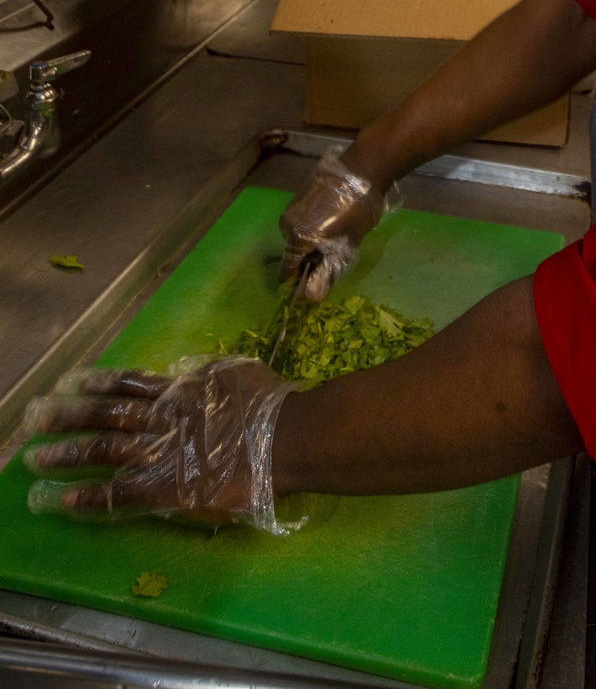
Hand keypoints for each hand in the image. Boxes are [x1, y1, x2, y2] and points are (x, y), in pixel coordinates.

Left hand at [24, 358, 297, 531]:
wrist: (283, 437)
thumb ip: (208, 374)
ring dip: (66, 455)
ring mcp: (158, 451)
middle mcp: (160, 417)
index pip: (128, 384)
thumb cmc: (269, 404)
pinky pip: (116, 492)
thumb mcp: (234, 373)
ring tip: (35, 459)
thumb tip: (191, 371)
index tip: (71, 382)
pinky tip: (60, 501)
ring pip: (102, 450)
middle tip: (35, 418)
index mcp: (178, 390)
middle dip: (69, 417)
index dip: (98, 383)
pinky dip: (87, 497)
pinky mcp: (162, 486)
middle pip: (105, 414)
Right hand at [278, 147, 390, 300]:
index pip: (288, 271)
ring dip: (313, 241)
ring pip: (298, 235)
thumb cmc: (359, 209)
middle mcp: (287, 223)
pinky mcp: (299, 195)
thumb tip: (311, 297)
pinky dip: (314, 226)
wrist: (363, 167)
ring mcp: (292, 207)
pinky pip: (302, 220)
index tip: (316, 284)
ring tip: (338, 235)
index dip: (301, 281)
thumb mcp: (348, 245)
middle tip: (335, 255)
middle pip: (294, 252)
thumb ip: (327, 273)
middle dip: (311, 259)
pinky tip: (334, 220)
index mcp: (297, 238)